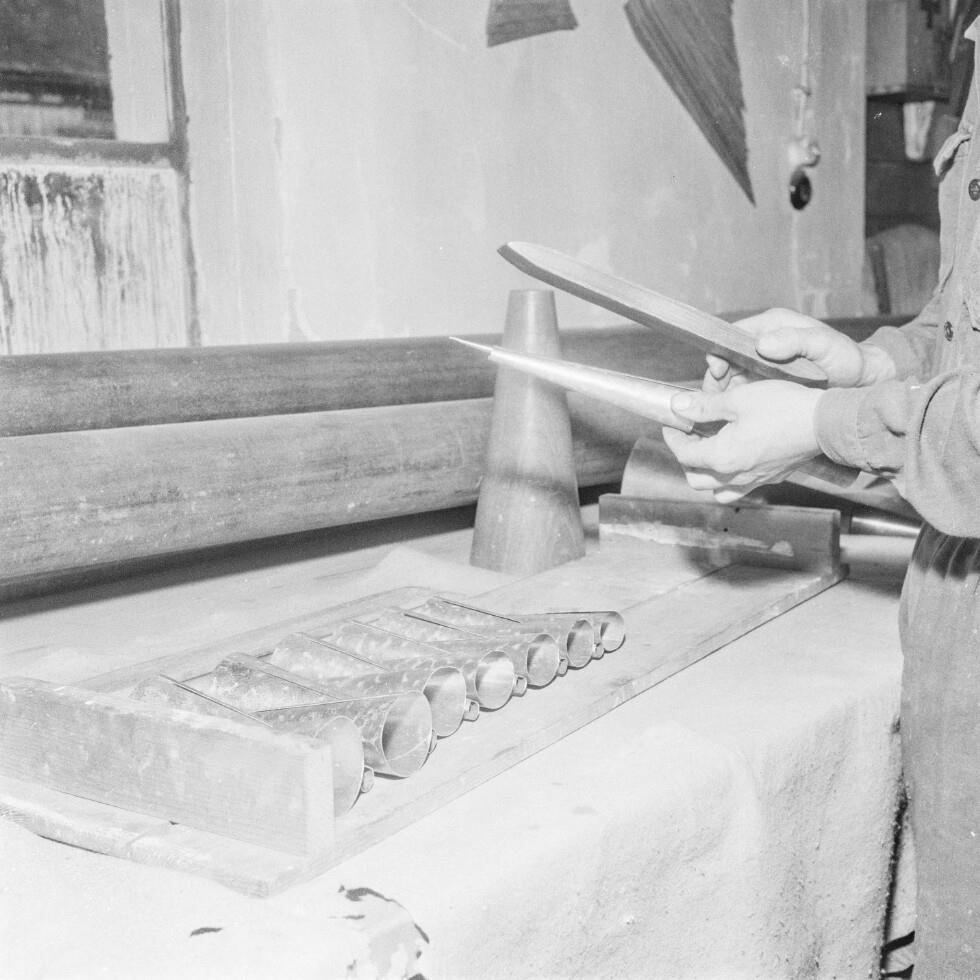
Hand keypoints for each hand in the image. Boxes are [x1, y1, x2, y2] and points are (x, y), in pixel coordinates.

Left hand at [663, 380, 823, 502]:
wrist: (826, 422)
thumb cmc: (784, 408)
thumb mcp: (738, 399)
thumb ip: (704, 406)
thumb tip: (678, 406)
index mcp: (723, 457)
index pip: (684, 454)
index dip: (673, 436)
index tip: (673, 422)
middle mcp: (736, 476)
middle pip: (696, 479)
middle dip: (686, 458)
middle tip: (688, 435)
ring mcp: (755, 480)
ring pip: (717, 490)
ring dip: (706, 474)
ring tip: (708, 449)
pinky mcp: (771, 478)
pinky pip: (741, 488)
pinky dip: (729, 479)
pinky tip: (734, 456)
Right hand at [704, 308, 895, 392]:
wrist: (860, 381)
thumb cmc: (846, 359)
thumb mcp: (824, 345)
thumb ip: (795, 340)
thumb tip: (763, 343)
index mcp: (773, 324)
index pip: (734, 333)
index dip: (721, 351)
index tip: (717, 370)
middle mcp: (764, 341)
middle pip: (728, 356)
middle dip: (718, 376)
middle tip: (713, 397)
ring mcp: (764, 362)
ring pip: (732, 375)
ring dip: (724, 391)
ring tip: (719, 409)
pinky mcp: (766, 381)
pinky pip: (743, 389)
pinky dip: (735, 401)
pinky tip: (733, 415)